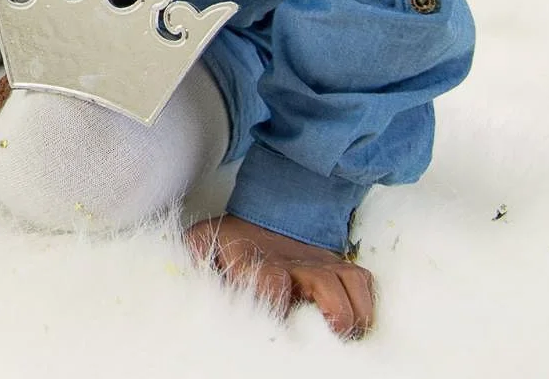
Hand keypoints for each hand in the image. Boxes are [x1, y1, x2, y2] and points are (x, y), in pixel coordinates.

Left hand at [183, 213, 375, 338]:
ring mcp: (318, 262)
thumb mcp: (202, 244)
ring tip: (344, 335)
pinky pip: (363, 281)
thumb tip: (182, 276)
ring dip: (351, 314)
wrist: (266, 211)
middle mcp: (293, 260)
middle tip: (326, 335)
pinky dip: (365, 304)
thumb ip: (193, 261)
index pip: (272, 281)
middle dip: (330, 312)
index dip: (277, 304)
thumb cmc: (229, 242)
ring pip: (347, 283)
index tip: (276, 324)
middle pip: (323, 284)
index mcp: (255, 259)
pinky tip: (357, 324)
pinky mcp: (337, 266)